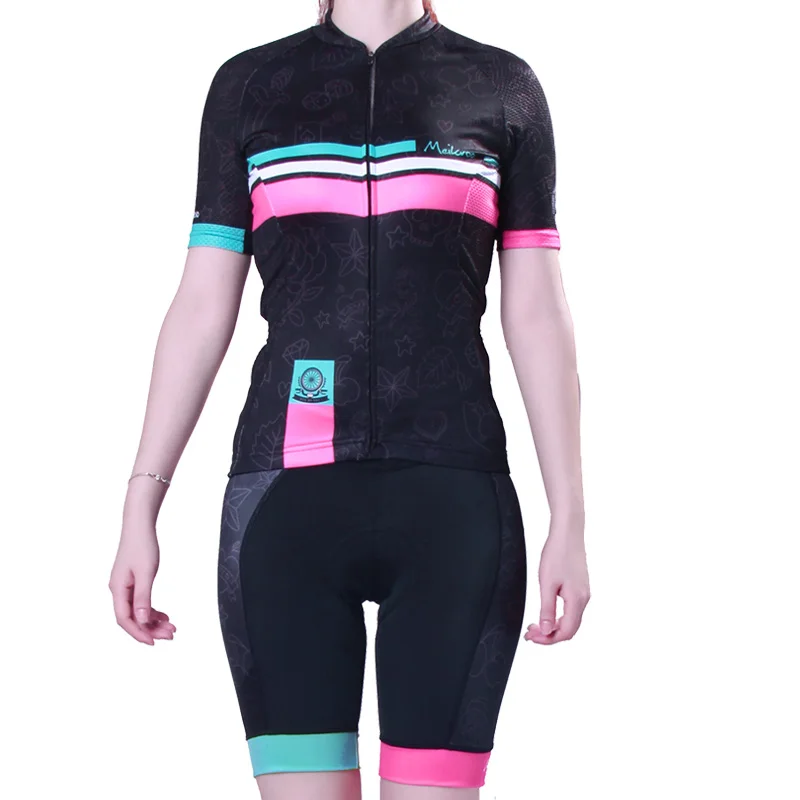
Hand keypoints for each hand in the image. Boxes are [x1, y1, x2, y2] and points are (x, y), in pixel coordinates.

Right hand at [109, 519, 175, 644]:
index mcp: (118, 589)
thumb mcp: (146, 573)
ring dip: (153, 621)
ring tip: (171, 628)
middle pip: (132, 618)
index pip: (125, 619)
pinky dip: (152, 611)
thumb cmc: (142, 545)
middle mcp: (118, 590)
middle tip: (170, 635)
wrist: (139, 526)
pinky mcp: (132, 582)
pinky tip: (164, 616)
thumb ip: (143, 597)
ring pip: (138, 612)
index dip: (138, 633)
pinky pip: (140, 603)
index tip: (153, 642)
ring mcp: (125, 587)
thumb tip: (141, 620)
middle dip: (150, 629)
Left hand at [525, 524, 589, 644]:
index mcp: (577, 600)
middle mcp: (584, 599)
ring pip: (570, 620)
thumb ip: (547, 609)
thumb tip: (546, 631)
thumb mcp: (547, 583)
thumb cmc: (557, 553)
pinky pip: (571, 610)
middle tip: (530, 632)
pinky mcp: (580, 587)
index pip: (566, 632)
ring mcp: (583, 593)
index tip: (532, 637)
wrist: (567, 533)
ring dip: (553, 626)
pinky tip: (546, 612)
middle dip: (549, 635)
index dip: (548, 639)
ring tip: (535, 624)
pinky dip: (558, 617)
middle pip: (570, 629)